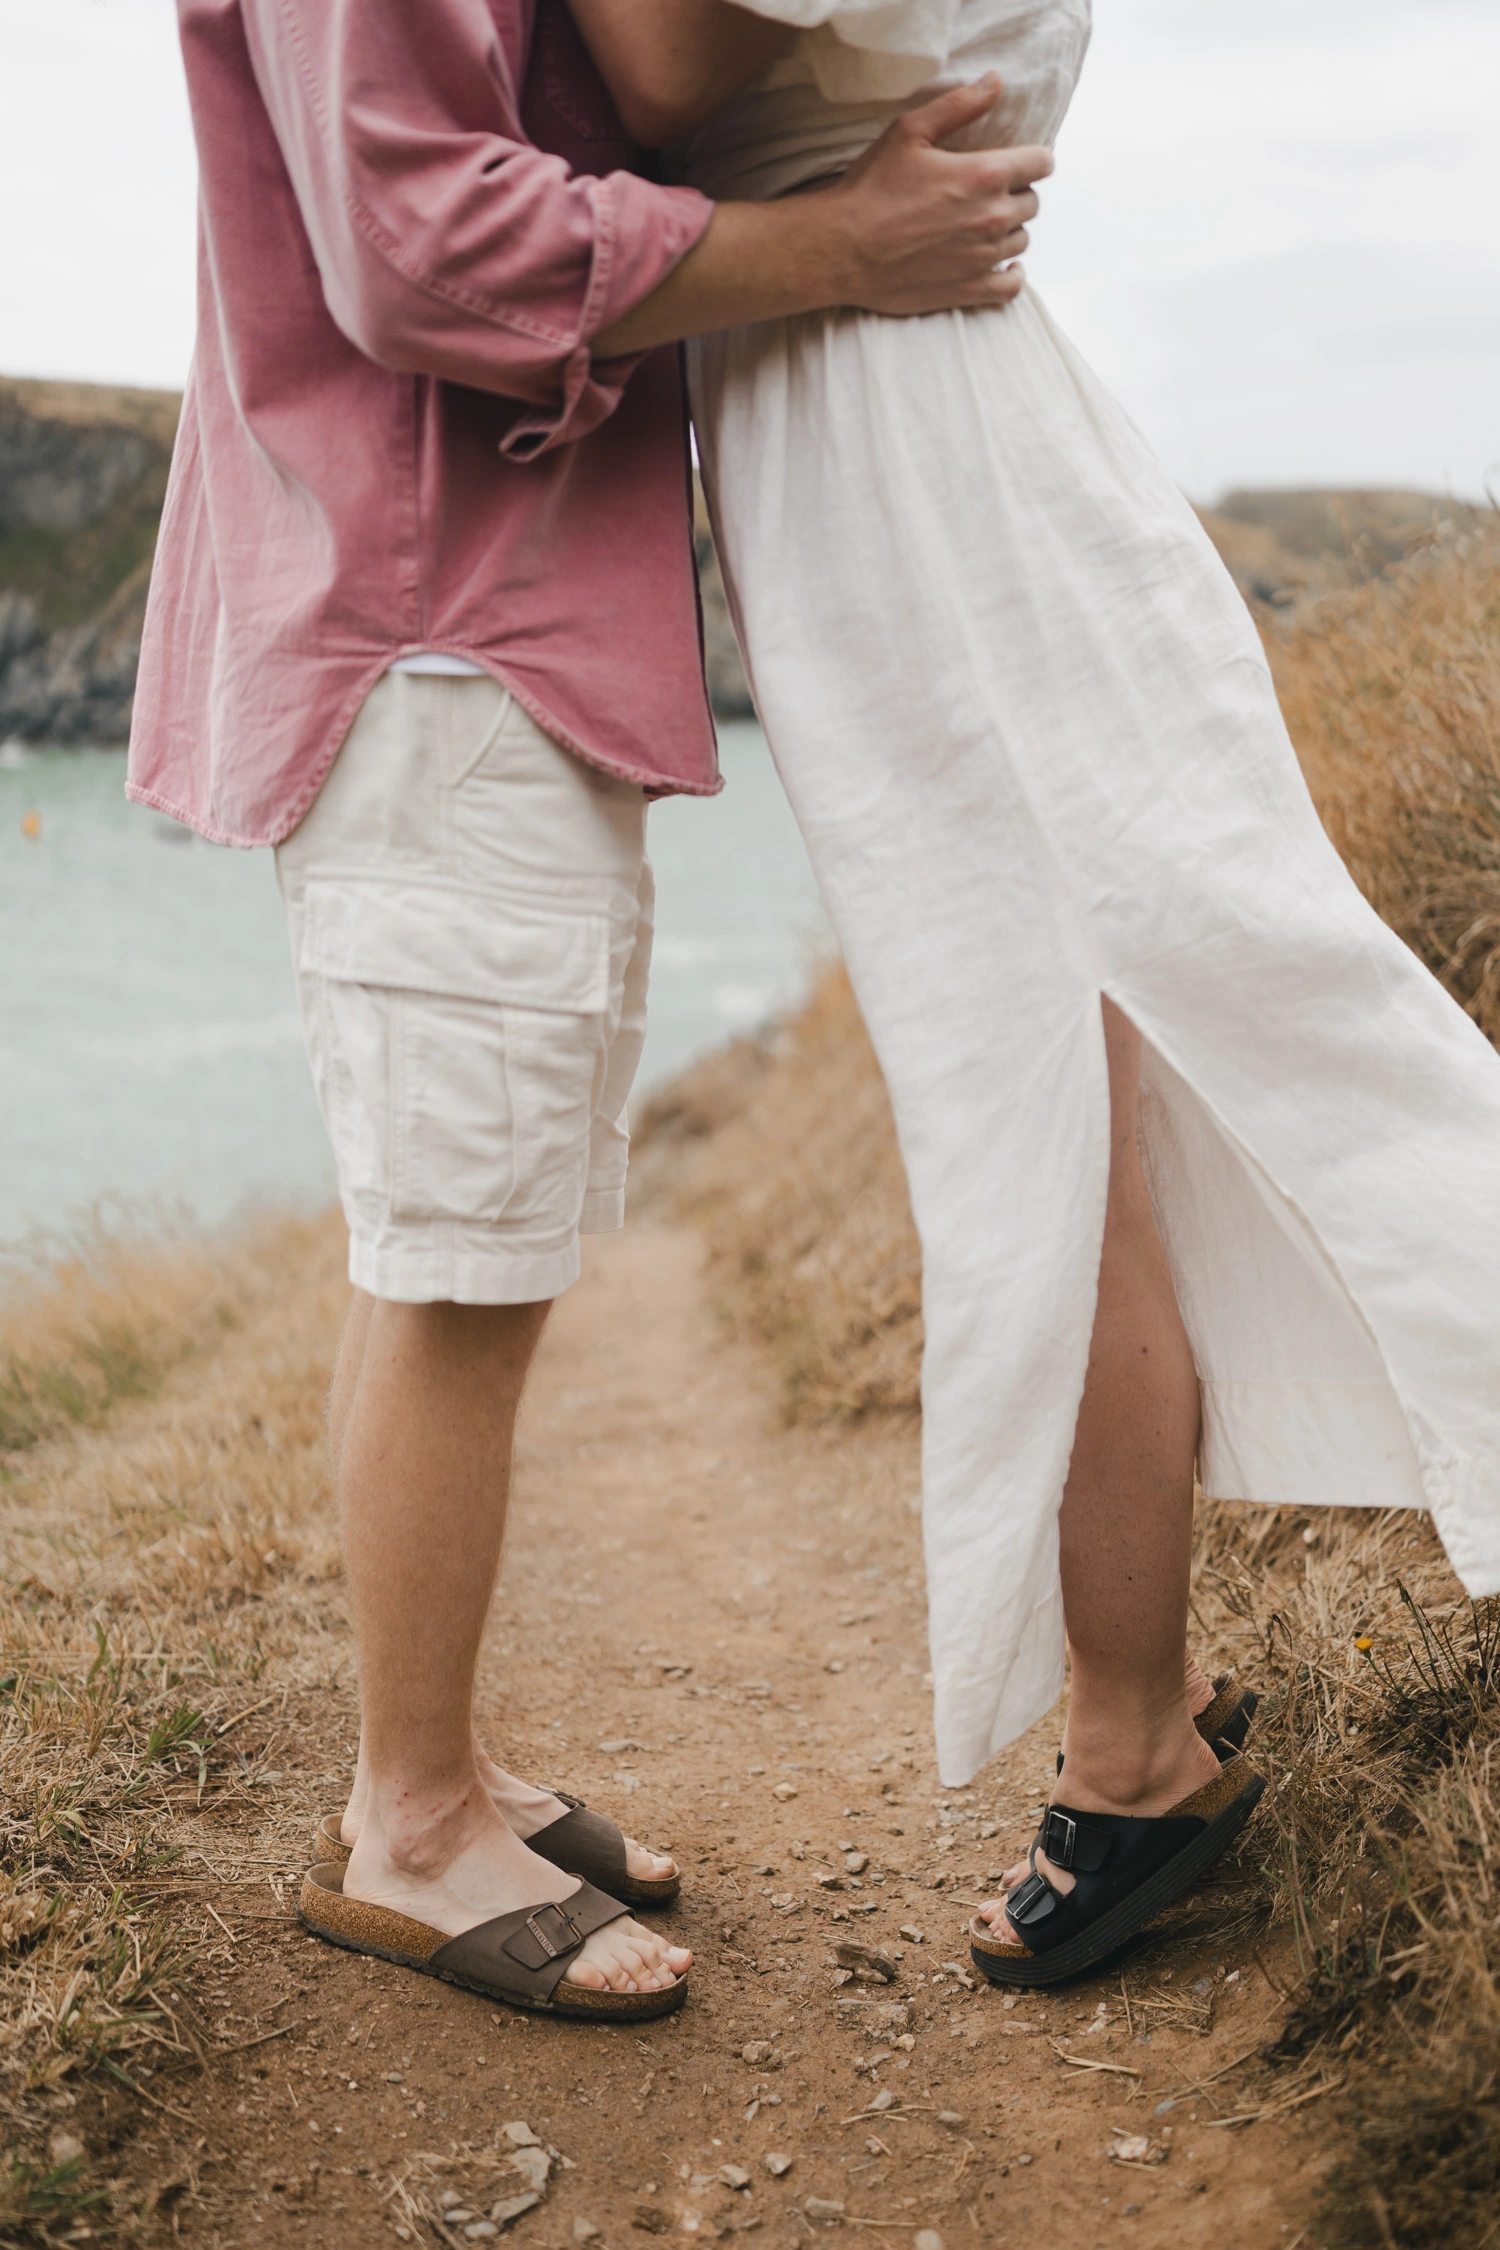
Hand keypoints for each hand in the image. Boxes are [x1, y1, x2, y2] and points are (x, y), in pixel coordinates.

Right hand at [825, 75, 1051, 315]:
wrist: (842, 250)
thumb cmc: (872, 188)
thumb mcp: (909, 132)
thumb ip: (958, 105)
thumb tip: (996, 82)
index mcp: (984, 175)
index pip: (1041, 163)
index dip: (1032, 159)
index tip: (1017, 161)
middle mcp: (992, 217)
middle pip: (1031, 202)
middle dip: (1015, 193)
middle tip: (987, 193)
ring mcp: (983, 258)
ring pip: (1021, 240)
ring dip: (1009, 230)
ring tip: (982, 225)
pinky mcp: (969, 290)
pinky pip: (1011, 287)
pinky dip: (1012, 275)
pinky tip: (1004, 266)